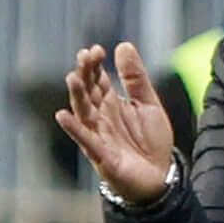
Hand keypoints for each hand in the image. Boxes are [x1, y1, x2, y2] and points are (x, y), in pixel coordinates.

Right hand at [55, 42, 177, 206]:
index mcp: (110, 103)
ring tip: (72, 77)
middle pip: (87, 92)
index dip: (94, 64)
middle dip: (85, 74)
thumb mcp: (148, 103)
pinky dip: (74, 129)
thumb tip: (123, 45)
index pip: (97, 79)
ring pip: (83, 113)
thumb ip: (135, 78)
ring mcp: (98, 136)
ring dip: (77, 96)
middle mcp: (100, 117)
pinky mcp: (101, 156)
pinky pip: (85, 140)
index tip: (96, 50)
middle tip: (84, 56)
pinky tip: (63, 115)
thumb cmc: (151, 142)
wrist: (161, 177)